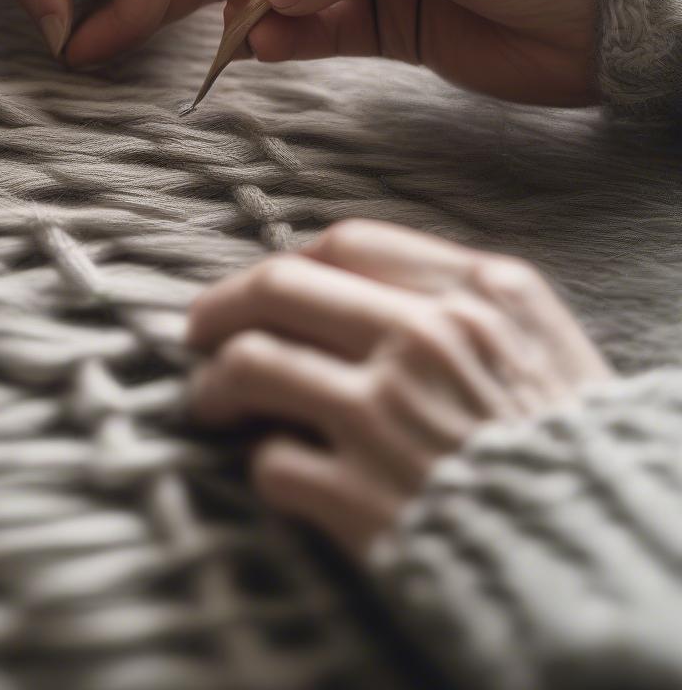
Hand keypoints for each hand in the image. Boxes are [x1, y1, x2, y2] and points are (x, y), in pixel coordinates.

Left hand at [187, 220, 610, 557]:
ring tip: (211, 402)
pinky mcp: (363, 498)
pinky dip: (261, 464)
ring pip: (250, 364)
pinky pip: (271, 462)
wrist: (610, 566)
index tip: (268, 287)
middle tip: (198, 331)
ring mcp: (389, 416)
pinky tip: (274, 470)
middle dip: (221, 306)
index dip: (290, 262)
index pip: (345, 243)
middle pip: (279, 287)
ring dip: (215, 384)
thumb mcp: (546, 351)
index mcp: (481, 294)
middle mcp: (428, 340)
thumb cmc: (579, 456)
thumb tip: (353, 290)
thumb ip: (464, 304)